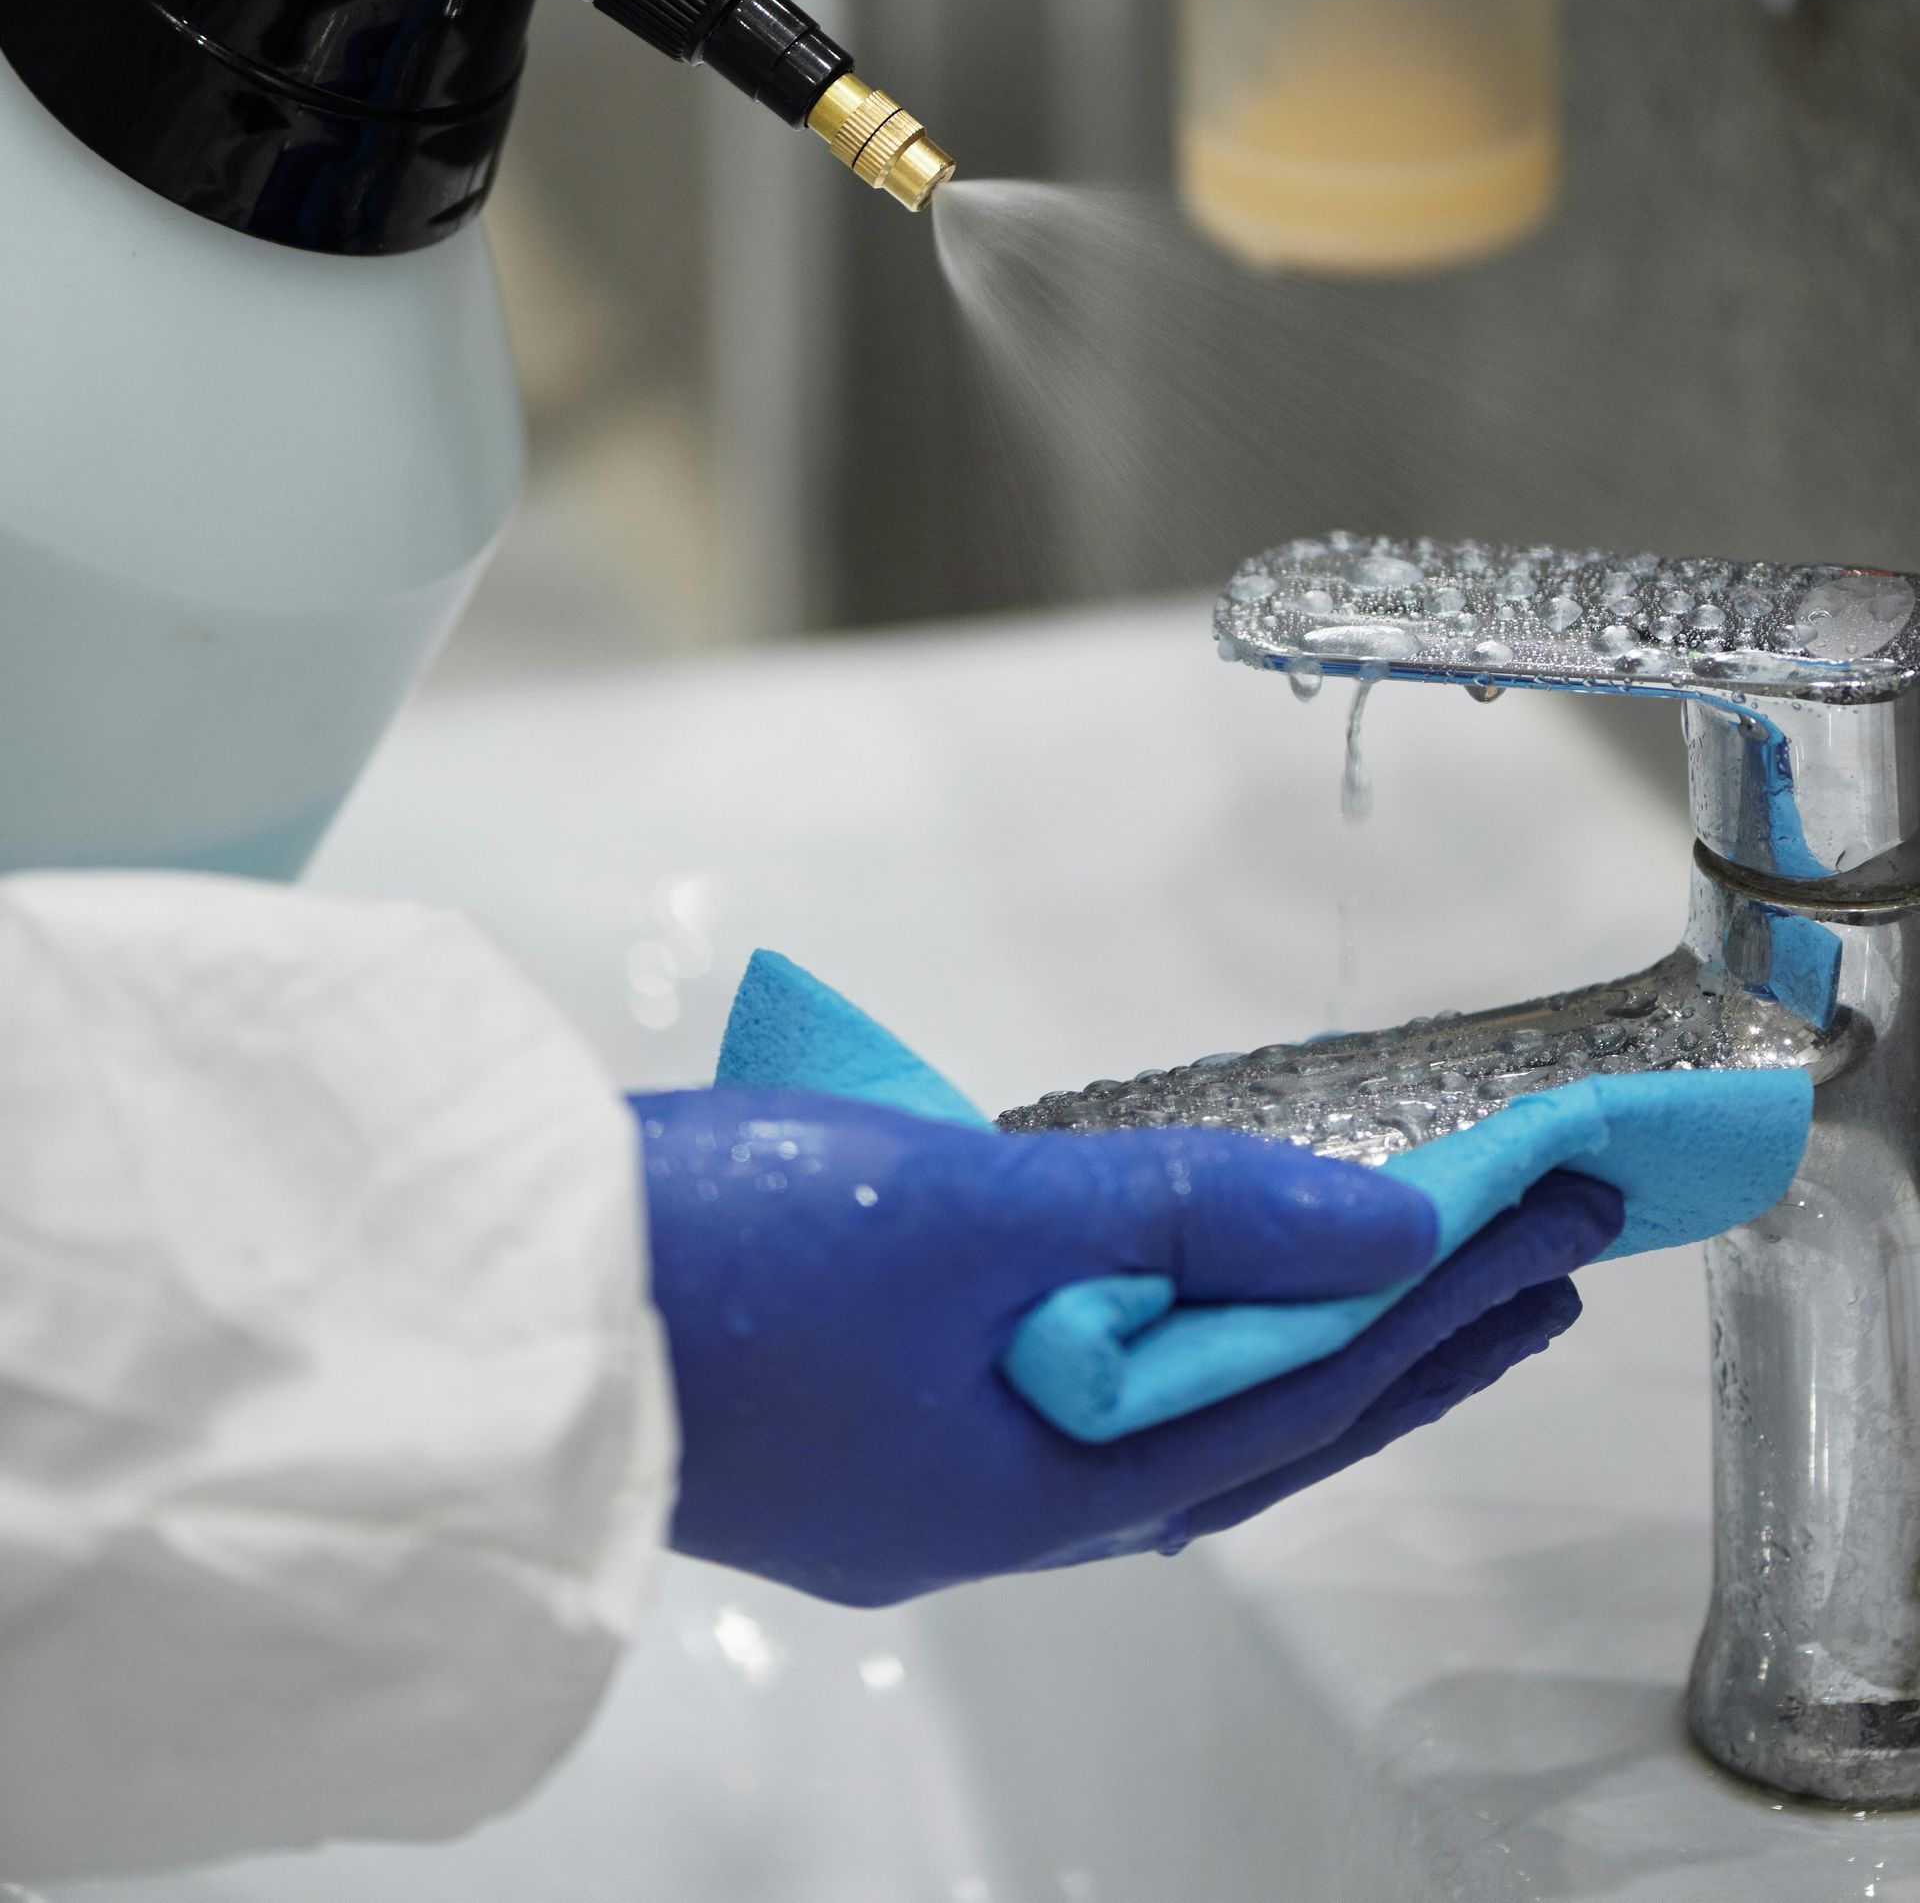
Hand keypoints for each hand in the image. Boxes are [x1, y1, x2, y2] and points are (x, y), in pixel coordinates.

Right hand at [637, 1088, 1621, 1606]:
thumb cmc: (720, 1254)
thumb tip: (1378, 1224)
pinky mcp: (860, 1408)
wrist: (500, 1290)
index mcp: (1027, 1489)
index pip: (1286, 1400)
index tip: (1547, 1241)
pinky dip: (1162, 1329)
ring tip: (1396, 1278)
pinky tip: (1176, 1285)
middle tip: (1530, 1275)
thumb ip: (1176, 1213)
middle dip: (1395, 1347)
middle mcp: (987, 1504)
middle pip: (1243, 1429)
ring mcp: (919, 1463)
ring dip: (1286, 1335)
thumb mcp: (971, 1212)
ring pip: (1158, 1414)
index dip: (1427, 1319)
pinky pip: (1070, 1385)